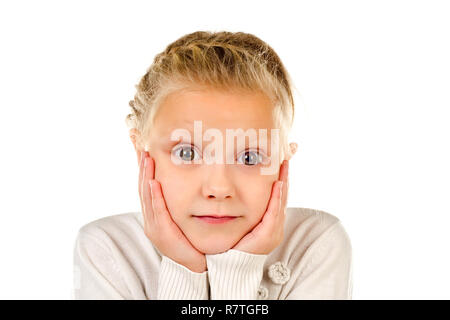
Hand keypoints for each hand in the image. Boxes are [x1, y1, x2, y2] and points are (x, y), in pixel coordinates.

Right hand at [138, 151, 206, 272]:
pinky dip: (155, 196)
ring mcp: (154, 226)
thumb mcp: (182, 215)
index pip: (146, 185)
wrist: (197, 263)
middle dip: (141, 166)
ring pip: (147, 196)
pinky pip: (158, 211)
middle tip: (140, 145)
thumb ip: (180, 199)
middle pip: (143, 187)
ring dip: (146, 176)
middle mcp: (150, 219)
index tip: (141, 147)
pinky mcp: (162, 234)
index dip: (142, 167)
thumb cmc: (192, 239)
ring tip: (146, 158)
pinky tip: (154, 182)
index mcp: (154, 213)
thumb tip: (180, 180)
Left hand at [232, 160, 288, 254]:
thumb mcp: (243, 222)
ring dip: (283, 182)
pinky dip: (276, 198)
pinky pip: (274, 213)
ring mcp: (274, 230)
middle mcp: (276, 225)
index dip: (281, 178)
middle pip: (283, 195)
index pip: (279, 195)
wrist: (232, 266)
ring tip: (283, 165)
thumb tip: (237, 191)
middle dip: (285, 175)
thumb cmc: (235, 243)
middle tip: (286, 156)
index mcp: (271, 221)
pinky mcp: (268, 235)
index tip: (281, 160)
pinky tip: (278, 185)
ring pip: (281, 201)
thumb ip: (246, 208)